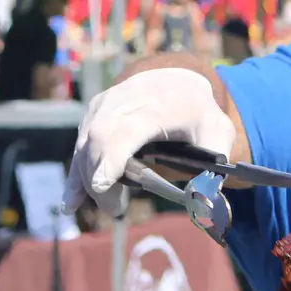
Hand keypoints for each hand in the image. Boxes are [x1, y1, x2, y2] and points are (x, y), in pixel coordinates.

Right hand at [65, 68, 236, 216]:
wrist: (177, 82)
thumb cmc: (198, 115)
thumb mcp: (218, 134)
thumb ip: (214, 165)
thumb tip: (202, 199)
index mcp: (160, 103)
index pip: (129, 128)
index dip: (113, 156)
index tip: (101, 185)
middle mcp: (126, 98)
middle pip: (100, 137)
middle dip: (99, 177)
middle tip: (115, 208)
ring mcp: (105, 104)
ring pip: (86, 143)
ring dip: (88, 179)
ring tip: (111, 206)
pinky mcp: (93, 113)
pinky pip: (80, 144)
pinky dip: (77, 173)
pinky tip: (71, 201)